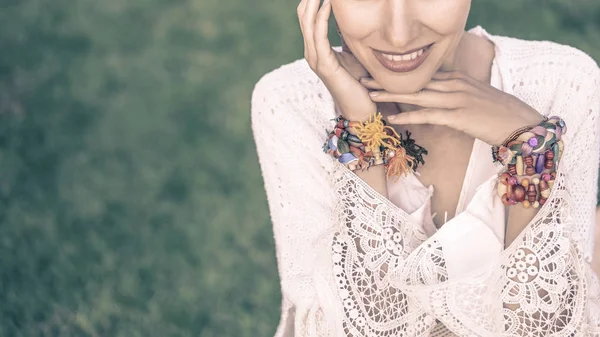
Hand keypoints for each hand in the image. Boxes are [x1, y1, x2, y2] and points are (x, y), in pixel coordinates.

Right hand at [298, 0, 384, 120]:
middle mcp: (312, 53)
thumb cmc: (360, 82)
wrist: (361, 108)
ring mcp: (316, 59)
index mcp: (316, 50)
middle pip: (303, 17)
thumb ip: (347, 38)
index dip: (312, 0)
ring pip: (308, 24)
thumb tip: (351, 19)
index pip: (308, 18)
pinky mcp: (324, 65)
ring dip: (314, 3)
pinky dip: (322, 18)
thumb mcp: (353, 54)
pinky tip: (329, 3)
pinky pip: (319, 36)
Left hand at [362, 71, 544, 145]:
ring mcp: (456, 99)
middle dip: (388, 80)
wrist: (524, 124)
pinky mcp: (458, 116)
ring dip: (391, 94)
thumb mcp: (476, 99)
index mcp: (458, 80)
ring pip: (417, 95)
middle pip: (415, 81)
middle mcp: (454, 85)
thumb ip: (457, 96)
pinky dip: (409, 117)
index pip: (423, 75)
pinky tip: (392, 118)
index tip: (379, 75)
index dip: (400, 76)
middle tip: (364, 79)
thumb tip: (440, 100)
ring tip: (369, 93)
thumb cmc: (501, 115)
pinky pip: (428, 115)